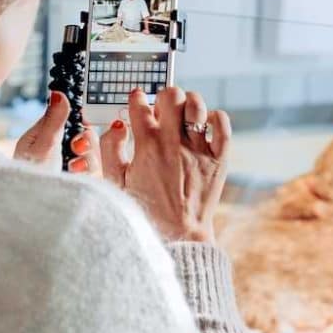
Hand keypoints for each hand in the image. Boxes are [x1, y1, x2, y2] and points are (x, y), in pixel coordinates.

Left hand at [13, 90, 99, 175]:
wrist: (28, 211)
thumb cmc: (26, 178)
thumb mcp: (41, 147)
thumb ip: (54, 121)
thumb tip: (58, 93)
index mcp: (43, 135)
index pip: (68, 116)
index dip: (80, 117)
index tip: (84, 122)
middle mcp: (56, 149)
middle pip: (84, 135)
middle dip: (85, 140)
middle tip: (77, 147)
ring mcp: (66, 166)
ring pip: (91, 153)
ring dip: (87, 157)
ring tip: (75, 165)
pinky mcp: (75, 181)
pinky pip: (92, 171)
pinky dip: (88, 171)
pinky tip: (77, 175)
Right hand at [99, 87, 230, 242]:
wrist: (177, 236)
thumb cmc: (145, 211)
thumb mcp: (115, 182)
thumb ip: (110, 150)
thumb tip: (116, 125)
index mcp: (146, 146)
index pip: (139, 105)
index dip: (136, 98)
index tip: (137, 101)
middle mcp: (173, 143)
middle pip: (171, 96)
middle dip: (163, 96)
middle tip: (162, 109)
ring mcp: (198, 150)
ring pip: (197, 105)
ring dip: (189, 103)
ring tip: (184, 114)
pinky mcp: (218, 159)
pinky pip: (222, 125)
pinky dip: (215, 118)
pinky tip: (205, 124)